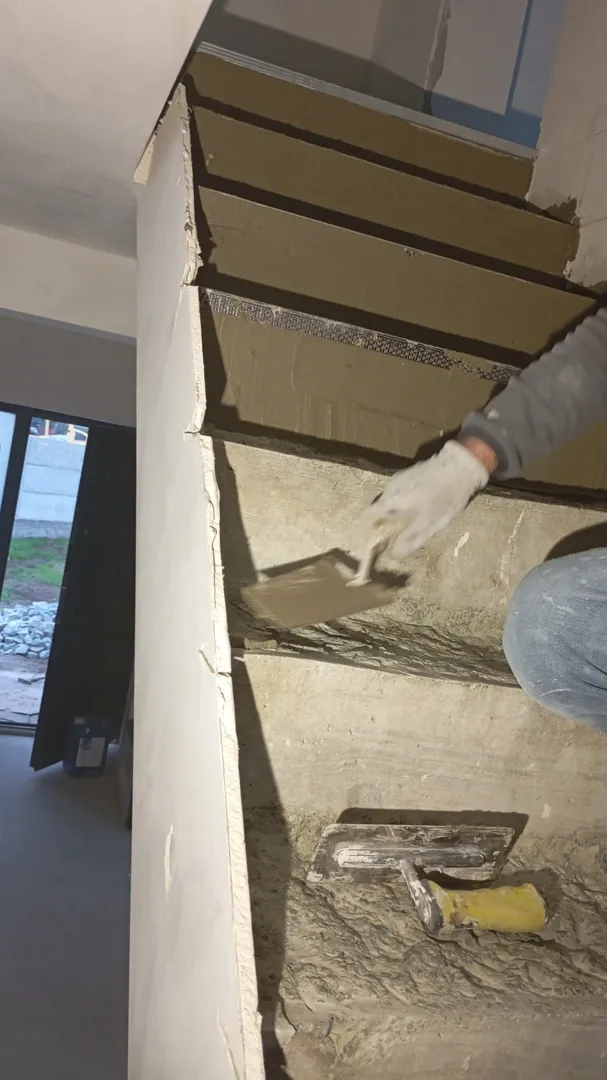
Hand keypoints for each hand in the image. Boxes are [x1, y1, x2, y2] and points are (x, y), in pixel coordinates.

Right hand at [355, 439, 490, 563]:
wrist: (461, 466)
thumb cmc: (445, 497)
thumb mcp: (430, 523)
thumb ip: (411, 539)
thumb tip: (394, 554)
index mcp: (392, 501)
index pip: (367, 518)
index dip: (366, 532)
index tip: (370, 544)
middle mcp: (390, 488)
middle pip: (377, 510)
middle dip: (381, 525)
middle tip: (390, 540)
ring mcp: (400, 479)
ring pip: (389, 501)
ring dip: (392, 515)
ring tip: (404, 527)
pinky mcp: (410, 474)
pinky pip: (398, 493)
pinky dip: (401, 504)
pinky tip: (415, 510)